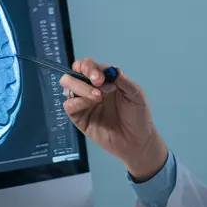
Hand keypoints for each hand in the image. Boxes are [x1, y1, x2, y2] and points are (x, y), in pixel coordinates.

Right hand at [60, 58, 167, 179]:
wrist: (137, 141)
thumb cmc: (138, 116)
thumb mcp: (135, 94)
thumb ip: (122, 80)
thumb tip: (110, 70)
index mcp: (104, 80)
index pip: (88, 66)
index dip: (90, 67)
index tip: (100, 78)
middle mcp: (91, 89)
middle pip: (74, 73)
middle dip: (83, 74)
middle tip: (98, 84)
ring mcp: (84, 103)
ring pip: (68, 86)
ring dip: (81, 88)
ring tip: (98, 97)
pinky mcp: (79, 118)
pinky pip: (69, 105)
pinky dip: (77, 102)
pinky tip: (90, 105)